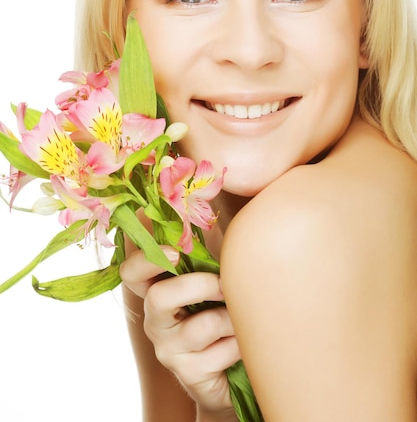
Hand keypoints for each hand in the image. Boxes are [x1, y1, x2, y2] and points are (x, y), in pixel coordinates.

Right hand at [120, 247, 240, 419]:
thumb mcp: (215, 273)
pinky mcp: (190, 375)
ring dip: (231, 318)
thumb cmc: (226, 306)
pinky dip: (241, 343)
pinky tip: (243, 344)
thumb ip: (206, 246)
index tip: (176, 252)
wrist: (240, 365)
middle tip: (225, 284)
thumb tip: (203, 206)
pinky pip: (222, 351)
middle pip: (158, 298)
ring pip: (200, 327)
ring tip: (243, 318)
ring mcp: (169, 350)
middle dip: (199, 285)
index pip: (131, 273)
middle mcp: (155, 320)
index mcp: (157, 289)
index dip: (146, 260)